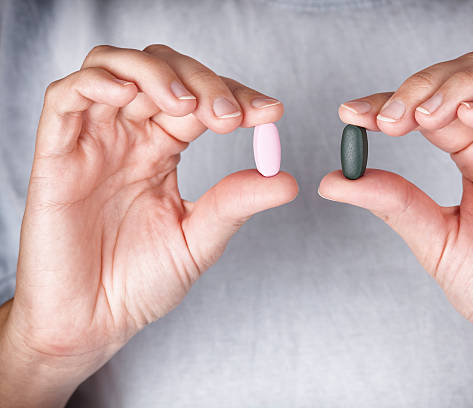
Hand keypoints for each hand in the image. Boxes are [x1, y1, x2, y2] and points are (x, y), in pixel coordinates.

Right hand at [0, 44, 296, 406]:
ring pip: (115, 67)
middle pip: (163, 72)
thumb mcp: (198, 239)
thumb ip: (235, 204)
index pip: (201, 99)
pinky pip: (66, 97)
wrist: (93, 322)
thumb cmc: (140, 282)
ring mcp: (93, 141)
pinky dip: (97, 82)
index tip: (270, 113)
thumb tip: (287, 179)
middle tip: (229, 116)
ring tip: (186, 105)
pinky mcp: (56, 155)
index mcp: (162, 150)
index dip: (236, 95)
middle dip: (203, 82)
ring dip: (156, 73)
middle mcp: (129, 136)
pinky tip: (129, 96)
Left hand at [319, 51, 472, 406]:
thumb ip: (391, 200)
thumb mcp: (432, 237)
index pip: (433, 105)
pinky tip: (467, 118)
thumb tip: (333, 180)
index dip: (392, 99)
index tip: (351, 113)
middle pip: (472, 74)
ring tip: (423, 116)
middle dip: (424, 85)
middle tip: (388, 118)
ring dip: (461, 84)